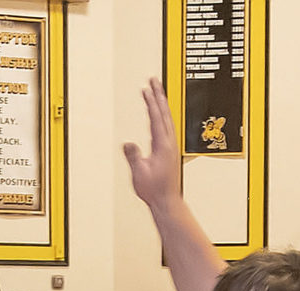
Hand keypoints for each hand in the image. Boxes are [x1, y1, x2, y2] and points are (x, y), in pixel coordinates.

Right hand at [122, 78, 182, 206]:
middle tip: (155, 80)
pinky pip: (167, 126)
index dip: (151, 102)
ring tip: (157, 92)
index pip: (156, 117)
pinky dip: (163, 115)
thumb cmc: (154, 189)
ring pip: (167, 118)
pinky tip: (160, 115)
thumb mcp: (139, 173)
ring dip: (162, 103)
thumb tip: (128, 144)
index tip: (146, 89)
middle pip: (165, 113)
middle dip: (159, 95)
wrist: (166, 200)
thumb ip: (134, 157)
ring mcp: (171, 146)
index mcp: (162, 145)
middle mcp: (169, 143)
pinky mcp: (170, 151)